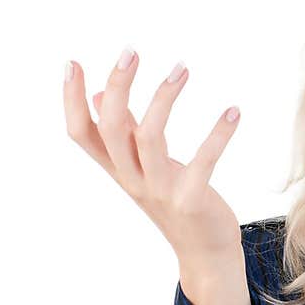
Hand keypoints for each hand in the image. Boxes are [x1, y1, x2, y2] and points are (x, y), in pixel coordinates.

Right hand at [63, 46, 243, 264]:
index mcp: (118, 169)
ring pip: (149, 138)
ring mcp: (160, 191)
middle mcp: (133, 179)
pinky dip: (218, 134)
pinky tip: (233, 111)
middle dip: (118, 86)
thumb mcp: (144, 169)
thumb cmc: (175, 202)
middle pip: (111, 128)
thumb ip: (124, 135)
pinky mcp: (191, 201)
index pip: (81, 134)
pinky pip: (203, 162)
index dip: (71, 101)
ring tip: (182, 68)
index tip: (73, 62)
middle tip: (131, 51)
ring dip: (164, 98)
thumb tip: (100, 97)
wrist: (205, 253)